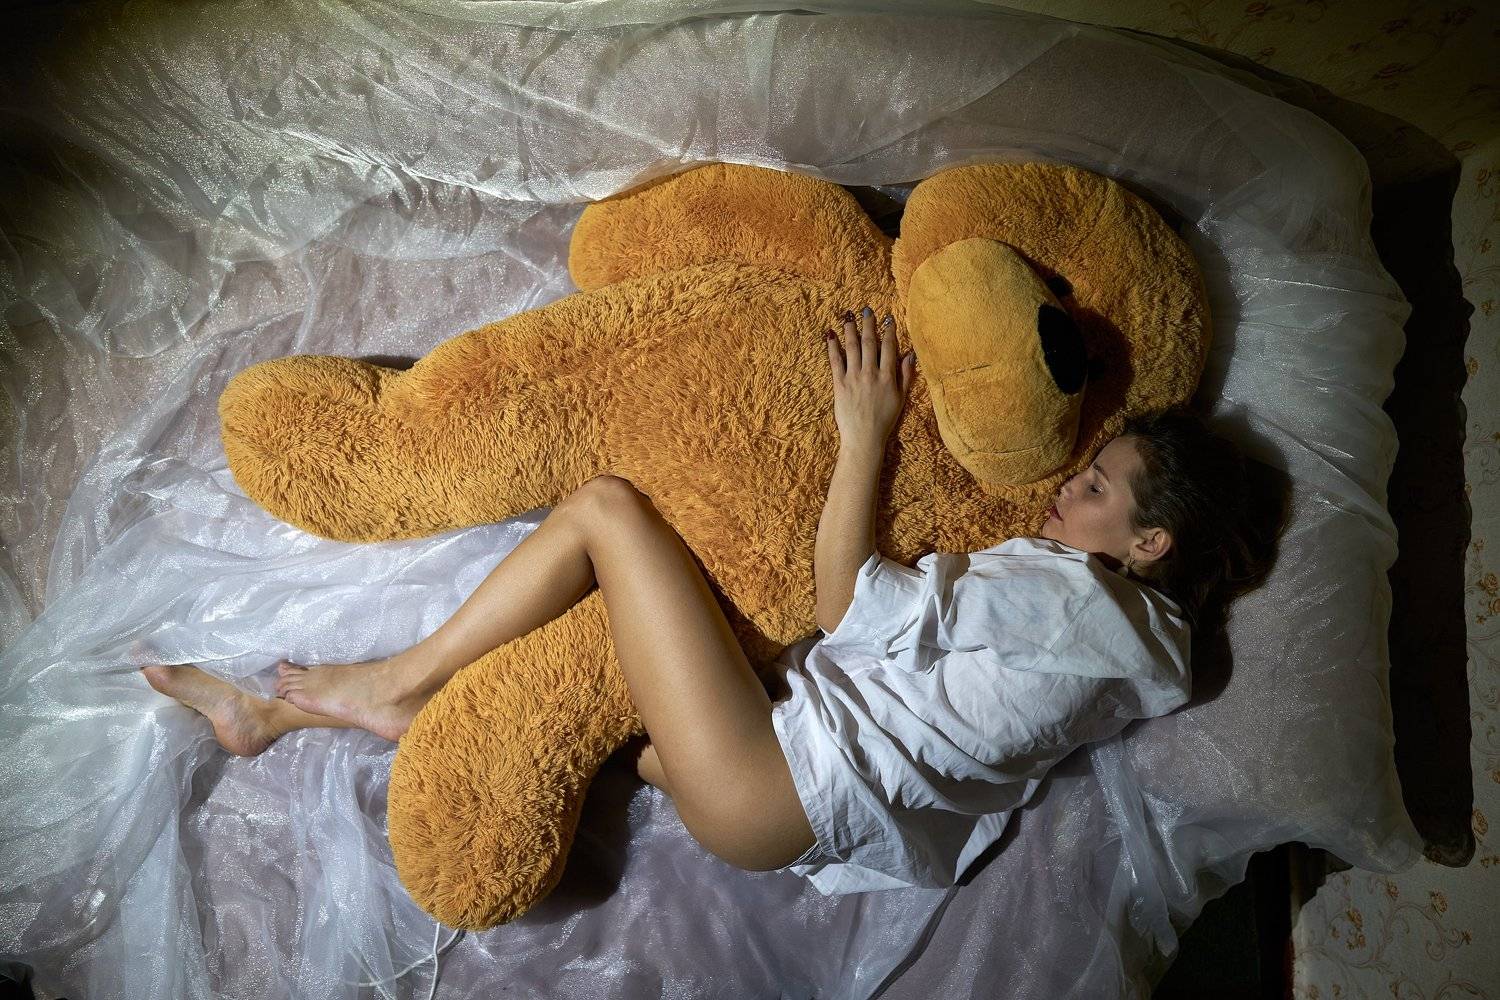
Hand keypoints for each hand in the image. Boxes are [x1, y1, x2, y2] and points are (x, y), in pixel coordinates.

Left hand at [826, 306, 915, 453]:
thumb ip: (906, 375)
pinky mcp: (839, 384)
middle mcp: (871, 373)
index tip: (887, 319)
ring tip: (848, 316)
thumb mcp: (902, 398)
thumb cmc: (885, 420)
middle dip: (868, 324)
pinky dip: (832, 347)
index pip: (889, 347)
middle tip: (866, 310)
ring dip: (850, 329)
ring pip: (852, 347)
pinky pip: (835, 361)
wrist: (864, 438)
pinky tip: (830, 335)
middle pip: (869, 342)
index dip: (889, 331)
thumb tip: (910, 354)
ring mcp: (854, 377)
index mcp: (888, 376)